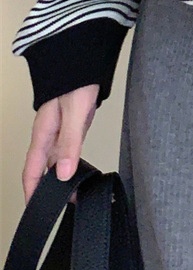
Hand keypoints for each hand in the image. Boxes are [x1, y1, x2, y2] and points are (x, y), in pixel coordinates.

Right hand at [22, 83, 99, 205]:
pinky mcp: (70, 125)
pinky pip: (66, 151)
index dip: (32, 191)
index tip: (35, 209)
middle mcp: (48, 134)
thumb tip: (63, 173)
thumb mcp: (75, 114)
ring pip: (55, 161)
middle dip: (48, 189)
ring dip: (62, 178)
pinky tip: (80, 170)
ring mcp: (59, 129)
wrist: (83, 61)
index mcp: (43, 133)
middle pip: (43, 169)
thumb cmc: (76, 81)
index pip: (32, 170)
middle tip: (62, 206)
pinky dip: (71, 164)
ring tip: (75, 194)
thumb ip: (69, 143)